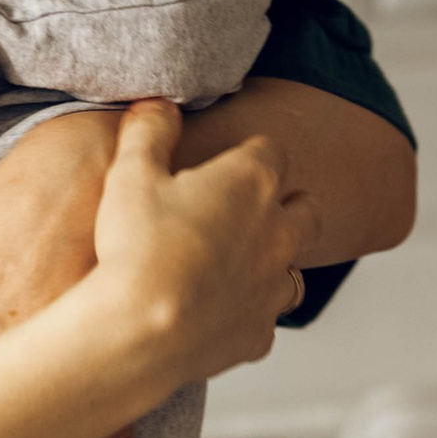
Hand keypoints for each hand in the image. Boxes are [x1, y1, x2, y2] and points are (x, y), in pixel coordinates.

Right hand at [93, 100, 307, 385]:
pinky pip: (265, 319)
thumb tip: (159, 104)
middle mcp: (279, 232)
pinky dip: (246, 313)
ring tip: (232, 265)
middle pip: (306, 207)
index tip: (225, 163)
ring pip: (294, 267)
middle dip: (284, 204)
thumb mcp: (131, 173)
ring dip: (272, 262)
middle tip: (242, 210)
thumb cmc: (136, 247)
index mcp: (252, 182)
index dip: (249, 154)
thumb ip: (149, 132)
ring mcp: (274, 286)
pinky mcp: (260, 333)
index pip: (271, 151)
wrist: (138, 331)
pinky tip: (214, 314)